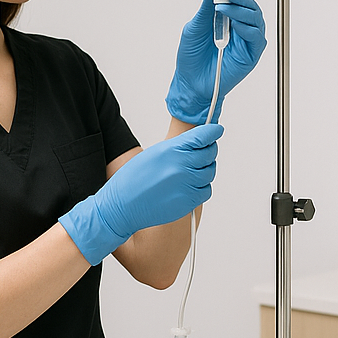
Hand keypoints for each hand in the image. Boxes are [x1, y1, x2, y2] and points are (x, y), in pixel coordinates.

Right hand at [58, 124, 223, 264]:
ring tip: (191, 171)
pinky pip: (205, 191)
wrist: (121, 207)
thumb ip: (176, 147)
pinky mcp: (188, 202)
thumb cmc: (132, 181)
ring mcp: (187, 185)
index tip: (216, 130)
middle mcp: (181, 166)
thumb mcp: (153, 154)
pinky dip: (201, 187)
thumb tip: (194, 143)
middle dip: (209, 151)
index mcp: (171, 150)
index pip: (202, 136)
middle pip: (209, 154)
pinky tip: (189, 186)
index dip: (212, 131)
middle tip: (204, 151)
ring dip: (204, 170)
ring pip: (209, 172)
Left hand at [166, 0, 266, 124]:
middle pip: (250, 5)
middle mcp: (240, 26)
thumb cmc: (192, 57)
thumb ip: (206, 7)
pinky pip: (256, 37)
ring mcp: (247, 40)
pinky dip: (247, 28)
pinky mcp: (250, 54)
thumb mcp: (195, 27)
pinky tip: (235, 26)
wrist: (190, 82)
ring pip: (255, 18)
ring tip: (224, 8)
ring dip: (241, 10)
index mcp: (228, 17)